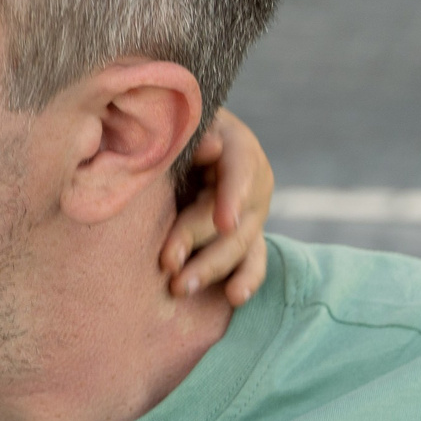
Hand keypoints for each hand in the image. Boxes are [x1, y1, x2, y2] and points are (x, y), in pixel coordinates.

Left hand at [161, 108, 272, 303]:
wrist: (187, 143)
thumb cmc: (178, 129)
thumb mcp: (183, 122)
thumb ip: (191, 135)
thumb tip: (208, 147)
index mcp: (239, 148)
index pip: (241, 170)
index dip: (234, 196)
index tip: (223, 222)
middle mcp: (253, 184)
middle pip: (232, 216)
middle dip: (198, 240)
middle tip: (167, 262)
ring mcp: (252, 214)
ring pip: (240, 244)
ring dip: (211, 267)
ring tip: (181, 287)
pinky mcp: (246, 237)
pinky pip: (252, 261)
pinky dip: (245, 279)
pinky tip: (233, 298)